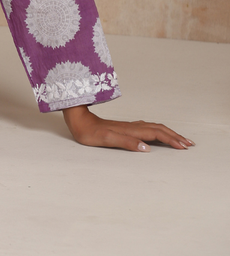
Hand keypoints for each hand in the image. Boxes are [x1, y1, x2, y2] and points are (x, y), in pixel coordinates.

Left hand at [62, 104, 194, 150]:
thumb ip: (126, 142)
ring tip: (179, 139)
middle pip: (159, 129)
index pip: (157, 133)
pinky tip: (158, 135)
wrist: (79, 121)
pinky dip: (159, 132)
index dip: (171, 140)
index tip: (184, 147)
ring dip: (169, 133)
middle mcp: (133, 126)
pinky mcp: (126, 127)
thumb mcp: (107, 139)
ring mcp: (130, 126)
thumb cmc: (91, 133)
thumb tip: (146, 148)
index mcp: (131, 129)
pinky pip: (148, 128)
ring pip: (154, 127)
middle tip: (189, 144)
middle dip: (175, 136)